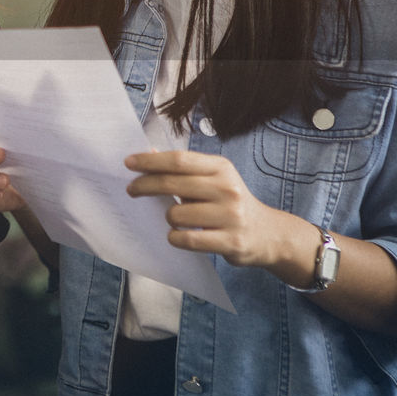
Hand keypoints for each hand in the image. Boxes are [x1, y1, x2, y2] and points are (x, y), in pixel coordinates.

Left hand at [125, 150, 282, 267]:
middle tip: (131, 190)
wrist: (268, 234)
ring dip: (168, 218)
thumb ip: (184, 169)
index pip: (179, 160)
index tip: (128, 163)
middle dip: (145, 186)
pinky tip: (179, 235)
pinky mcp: (230, 241)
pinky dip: (175, 237)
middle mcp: (227, 189)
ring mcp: (230, 216)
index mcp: (221, 168)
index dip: (150, 161)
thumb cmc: (230, 204)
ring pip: (176, 215)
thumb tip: (148, 154)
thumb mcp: (214, 178)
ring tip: (178, 219)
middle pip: (172, 183)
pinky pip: (186, 239)